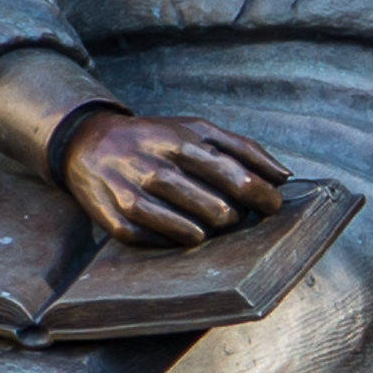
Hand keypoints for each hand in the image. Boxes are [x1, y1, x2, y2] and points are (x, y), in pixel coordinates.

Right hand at [51, 107, 290, 250]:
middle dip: (234, 216)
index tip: (272, 205)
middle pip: (220, 211)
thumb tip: (284, 176)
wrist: (88, 144)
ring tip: (207, 221)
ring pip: (194, 233)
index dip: (263, 197)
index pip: (237, 178)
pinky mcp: (118, 224)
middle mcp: (157, 170)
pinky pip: (164, 244)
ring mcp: (134, 198)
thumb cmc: (156, 138)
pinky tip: (178, 227)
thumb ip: (243, 148)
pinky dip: (178, 239)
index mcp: (182, 143)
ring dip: (209, 230)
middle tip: (231, 213)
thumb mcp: (196, 129)